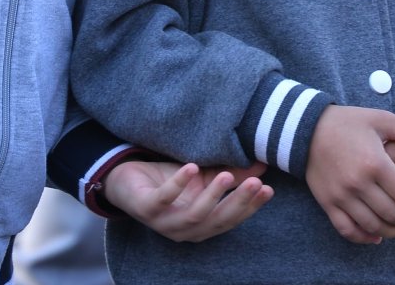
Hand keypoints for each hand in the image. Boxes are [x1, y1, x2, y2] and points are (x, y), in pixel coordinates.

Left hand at [104, 159, 272, 242]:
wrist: (126, 179)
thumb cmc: (168, 182)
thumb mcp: (203, 177)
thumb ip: (231, 175)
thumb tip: (262, 164)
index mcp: (201, 225)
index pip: (231, 220)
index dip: (250, 207)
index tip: (268, 189)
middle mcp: (184, 230)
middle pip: (217, 221)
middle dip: (238, 203)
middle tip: (256, 183)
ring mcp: (164, 222)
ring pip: (194, 216)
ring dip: (212, 196)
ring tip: (226, 175)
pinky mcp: (146, 208)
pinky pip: (164, 199)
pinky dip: (178, 184)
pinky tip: (192, 168)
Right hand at [305, 105, 394, 244]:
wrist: (307, 128)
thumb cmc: (348, 122)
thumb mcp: (382, 119)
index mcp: (374, 163)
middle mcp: (358, 184)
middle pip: (393, 215)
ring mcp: (341, 196)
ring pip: (373, 226)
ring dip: (394, 232)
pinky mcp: (328, 203)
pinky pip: (348, 230)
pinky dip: (365, 238)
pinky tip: (378, 236)